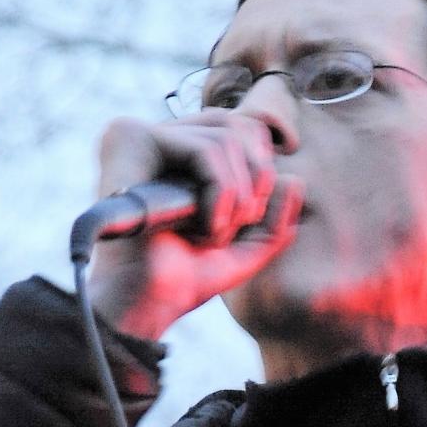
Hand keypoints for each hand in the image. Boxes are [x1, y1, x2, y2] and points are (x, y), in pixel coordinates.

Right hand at [85, 110, 302, 340]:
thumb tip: (295, 179)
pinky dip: (221, 192)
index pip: (238, 128)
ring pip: (226, 136)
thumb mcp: (245, 249)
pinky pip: (205, 149)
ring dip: (237, 195)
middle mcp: (159, 138)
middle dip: (257, 177)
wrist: (147, 303)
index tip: (252, 215)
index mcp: (179, 155)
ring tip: (214, 232)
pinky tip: (205, 226)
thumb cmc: (185, 278)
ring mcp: (141, 134)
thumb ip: (275, 219)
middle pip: (237, 123)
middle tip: (241, 222)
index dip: (261, 167)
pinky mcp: (131, 138)